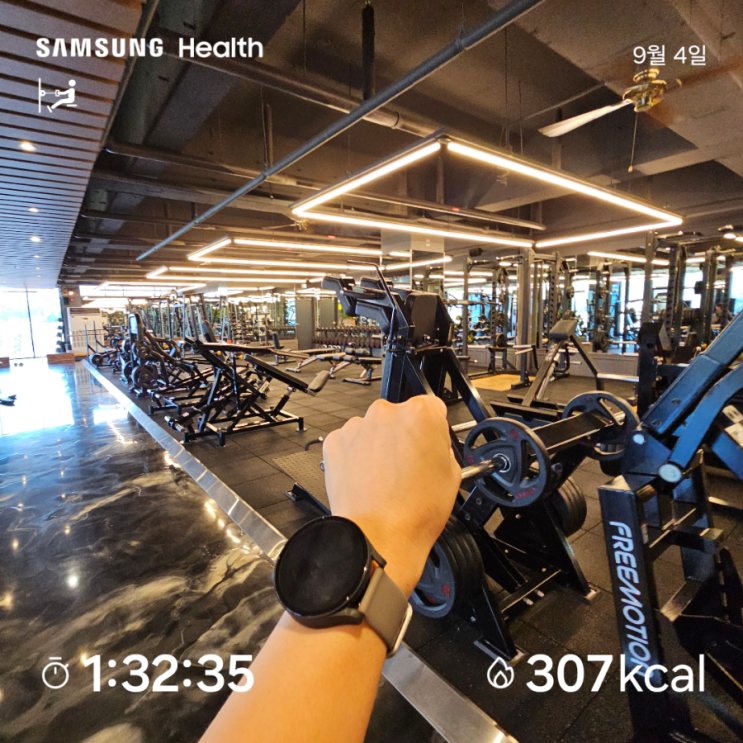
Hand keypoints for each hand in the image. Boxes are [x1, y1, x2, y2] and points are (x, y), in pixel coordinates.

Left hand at [322, 396, 460, 595]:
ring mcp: (358, 427)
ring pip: (373, 430)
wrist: (379, 537)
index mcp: (420, 414)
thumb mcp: (452, 474)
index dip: (433, 428)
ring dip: (378, 446)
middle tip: (408, 467)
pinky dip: (356, 456)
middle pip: (399, 416)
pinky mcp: (335, 442)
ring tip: (386, 479)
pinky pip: (350, 443)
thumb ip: (442, 446)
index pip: (432, 407)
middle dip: (403, 436)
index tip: (429, 443)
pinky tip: (367, 480)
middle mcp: (386, 413)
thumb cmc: (414, 512)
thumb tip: (434, 443)